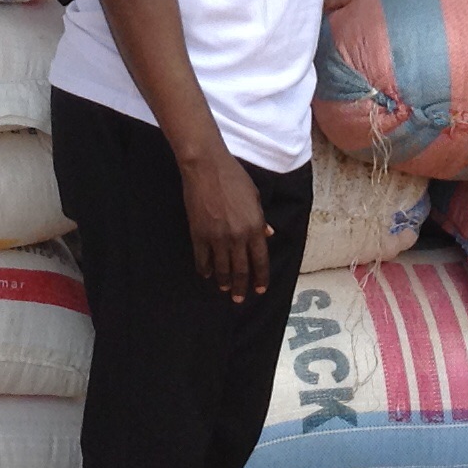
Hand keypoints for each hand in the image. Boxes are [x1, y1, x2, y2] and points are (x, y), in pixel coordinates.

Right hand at [178, 147, 272, 303]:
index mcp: (255, 226)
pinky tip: (207, 274)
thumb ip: (261, 219)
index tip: (260, 290)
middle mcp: (238, 236)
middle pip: (241, 270)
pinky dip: (205, 269)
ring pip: (222, 268)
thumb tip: (268, 234)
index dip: (261, 278)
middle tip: (239, 299)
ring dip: (224, 282)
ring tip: (225, 289)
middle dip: (242, 287)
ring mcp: (217, 237)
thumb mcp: (255, 197)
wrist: (206, 168)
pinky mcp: (199, 234)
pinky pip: (202, 259)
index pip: (261, 260)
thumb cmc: (234, 177)